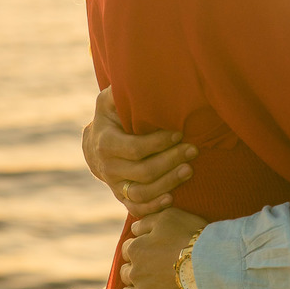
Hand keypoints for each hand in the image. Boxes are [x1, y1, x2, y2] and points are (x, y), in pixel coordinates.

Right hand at [82, 87, 196, 216]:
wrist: (96, 145)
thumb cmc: (111, 117)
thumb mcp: (109, 101)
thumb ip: (119, 93)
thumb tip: (135, 79)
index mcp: (105, 143)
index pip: (135, 148)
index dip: (159, 143)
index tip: (179, 133)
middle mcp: (108, 168)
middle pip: (143, 171)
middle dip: (171, 161)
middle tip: (193, 149)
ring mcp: (115, 185)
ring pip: (142, 193)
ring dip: (168, 183)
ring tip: (189, 169)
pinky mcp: (122, 198)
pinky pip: (137, 208)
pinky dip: (154, 207)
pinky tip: (172, 198)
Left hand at [119, 208, 208, 288]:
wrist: (210, 263)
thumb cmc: (191, 236)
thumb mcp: (168, 217)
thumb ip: (146, 221)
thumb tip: (133, 229)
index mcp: (137, 249)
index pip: (128, 249)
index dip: (139, 249)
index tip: (152, 252)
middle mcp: (135, 272)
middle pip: (126, 273)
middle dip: (136, 272)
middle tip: (152, 272)